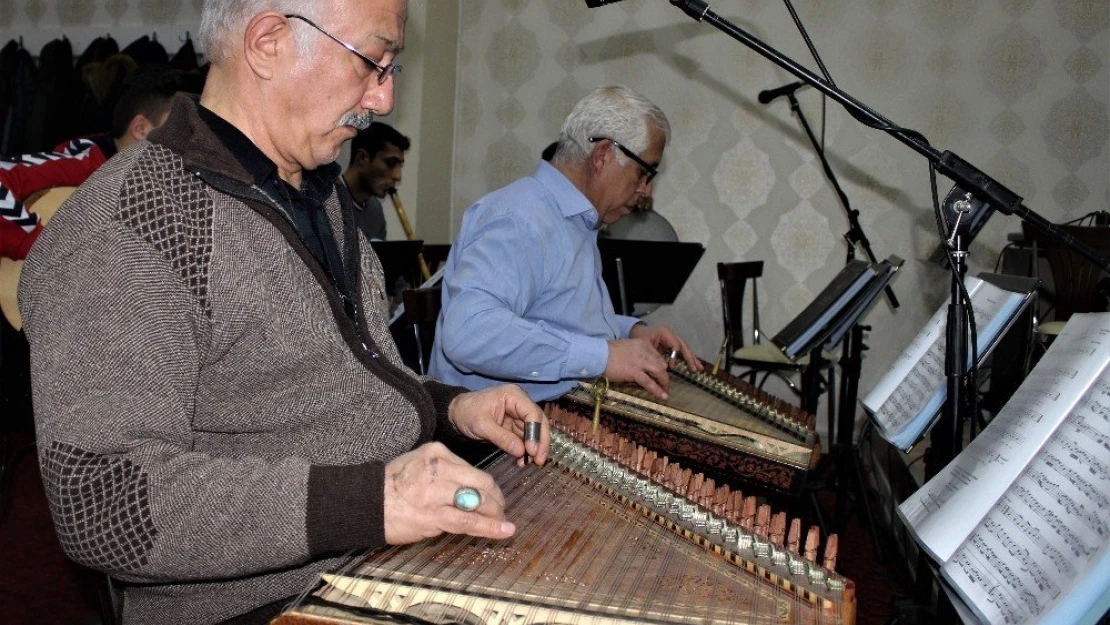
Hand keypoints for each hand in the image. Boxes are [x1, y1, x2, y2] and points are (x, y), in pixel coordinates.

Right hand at [383, 442, 512, 543]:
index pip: (473, 469)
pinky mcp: (435, 515)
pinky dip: (491, 527)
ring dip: (495, 513)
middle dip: (496, 499)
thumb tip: (467, 485)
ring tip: (502, 521)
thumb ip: (443, 470)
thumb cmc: (390, 487)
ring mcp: (438, 492)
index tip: (491, 495)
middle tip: (500, 510)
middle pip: (482, 483)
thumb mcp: (416, 463)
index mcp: (437, 452)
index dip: (486, 486)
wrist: (366, 504)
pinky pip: (470, 521)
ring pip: (479, 502)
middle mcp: (440, 468)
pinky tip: (505, 530)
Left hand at [448, 385, 549, 466]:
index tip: (533, 450)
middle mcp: (520, 404)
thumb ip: (502, 437)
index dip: (536, 432)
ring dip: (534, 448)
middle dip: (540, 442)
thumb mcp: (482, 425)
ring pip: (534, 432)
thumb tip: (521, 451)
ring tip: (531, 463)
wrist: (456, 414)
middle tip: (539, 460)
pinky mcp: (514, 427)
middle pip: (538, 422)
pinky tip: (522, 461)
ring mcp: (518, 416)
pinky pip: (525, 439)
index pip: (532, 413)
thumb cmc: (467, 413)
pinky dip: (525, 450)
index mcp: (513, 396)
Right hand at [604, 337, 670, 399]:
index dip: (661, 366)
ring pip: (659, 372)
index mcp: (643, 343)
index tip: (660, 374)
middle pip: (662, 364)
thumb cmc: (608, 352)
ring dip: (664, 383)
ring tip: (666, 392)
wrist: (598, 354)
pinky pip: (649, 382)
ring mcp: (640, 362)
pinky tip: (662, 396)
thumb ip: (637, 355)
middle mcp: (644, 351)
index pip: (658, 356)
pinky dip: (657, 390)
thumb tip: (643, 366)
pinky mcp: (634, 372)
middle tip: (665, 384)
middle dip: (665, 376)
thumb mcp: (627, 348)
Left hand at [629, 323, 702, 372]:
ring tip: (699, 368)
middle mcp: (672, 335)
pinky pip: (682, 352)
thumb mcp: (645, 345)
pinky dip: (687, 359)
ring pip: (685, 349)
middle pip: (684, 347)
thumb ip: (656, 355)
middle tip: (694, 369)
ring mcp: (673, 339)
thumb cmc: (639, 338)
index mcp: (665, 332)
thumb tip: (667, 366)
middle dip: (690, 358)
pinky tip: (694, 366)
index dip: (675, 357)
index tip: (671, 367)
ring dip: (692, 359)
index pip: (675, 345)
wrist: (637, 334)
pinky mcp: (672, 345)